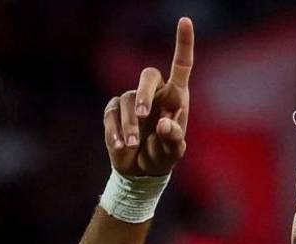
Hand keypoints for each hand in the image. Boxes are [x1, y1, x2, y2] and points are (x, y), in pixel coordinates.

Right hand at [104, 17, 193, 176]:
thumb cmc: (162, 156)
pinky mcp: (114, 111)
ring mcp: (132, 100)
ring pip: (128, 101)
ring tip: (133, 146)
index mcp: (175, 97)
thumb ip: (173, 140)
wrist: (140, 171)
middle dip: (145, 93)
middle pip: (148, 76)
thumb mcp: (172, 153)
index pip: (181, 65)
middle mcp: (155, 93)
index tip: (184, 20)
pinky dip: (115, 131)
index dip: (183, 43)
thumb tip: (164, 125)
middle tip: (144, 116)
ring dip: (130, 125)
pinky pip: (111, 115)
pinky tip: (121, 147)